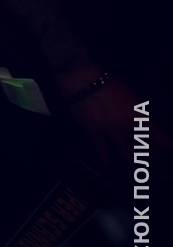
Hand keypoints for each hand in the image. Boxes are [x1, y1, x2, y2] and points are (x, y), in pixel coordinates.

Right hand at [58, 62, 167, 179]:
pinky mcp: (95, 133)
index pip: (159, 136)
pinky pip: (103, 151)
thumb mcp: (129, 91)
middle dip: (153, 155)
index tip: (168, 150)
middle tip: (155, 159)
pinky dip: (107, 161)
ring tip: (137, 166)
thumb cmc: (106, 79)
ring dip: (134, 161)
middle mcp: (129, 126)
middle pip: (146, 147)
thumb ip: (136, 106)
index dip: (165, 145)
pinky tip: (110, 168)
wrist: (83, 79)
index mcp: (140, 113)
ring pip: (127, 154)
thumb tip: (138, 113)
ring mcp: (112, 131)